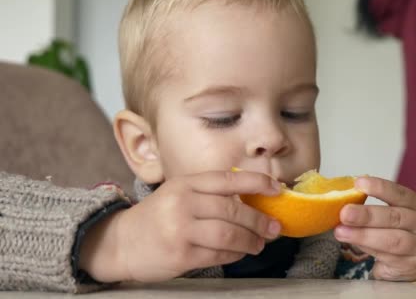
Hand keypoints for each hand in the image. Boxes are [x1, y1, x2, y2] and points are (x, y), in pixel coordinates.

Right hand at [79, 171, 281, 282]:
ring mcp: (180, 229)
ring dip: (250, 241)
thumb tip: (254, 200)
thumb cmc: (158, 217)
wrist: (120, 242)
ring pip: (228, 234)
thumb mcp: (180, 194)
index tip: (278, 189)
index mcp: (186, 183)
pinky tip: (240, 253)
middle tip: (273, 227)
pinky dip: (235, 254)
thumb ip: (211, 194)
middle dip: (259, 220)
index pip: (228, 179)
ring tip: (259, 243)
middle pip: (233, 209)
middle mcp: (183, 203)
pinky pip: (218, 254)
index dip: (257, 182)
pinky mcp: (180, 254)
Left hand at [334, 177, 415, 280]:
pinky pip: (387, 256)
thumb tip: (343, 202)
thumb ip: (374, 209)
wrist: (411, 265)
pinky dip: (367, 248)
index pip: (400, 193)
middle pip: (396, 217)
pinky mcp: (412, 265)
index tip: (359, 183)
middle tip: (345, 213)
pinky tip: (353, 243)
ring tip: (341, 232)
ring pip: (392, 240)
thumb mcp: (392, 216)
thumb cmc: (397, 233)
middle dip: (367, 215)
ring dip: (363, 235)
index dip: (380, 187)